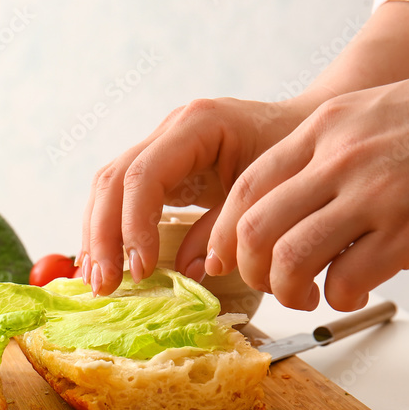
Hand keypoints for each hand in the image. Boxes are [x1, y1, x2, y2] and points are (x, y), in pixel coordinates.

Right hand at [79, 96, 319, 295]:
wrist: (310, 129)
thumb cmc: (298, 158)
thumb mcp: (269, 195)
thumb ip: (226, 230)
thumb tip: (187, 272)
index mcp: (198, 125)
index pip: (144, 176)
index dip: (135, 225)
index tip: (142, 270)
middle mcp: (170, 130)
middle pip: (113, 180)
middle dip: (104, 236)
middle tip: (105, 284)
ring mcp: (160, 145)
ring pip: (107, 188)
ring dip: (98, 236)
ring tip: (98, 280)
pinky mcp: (160, 168)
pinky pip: (120, 196)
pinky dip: (110, 231)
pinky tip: (108, 263)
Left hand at [206, 50, 408, 310]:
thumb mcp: (373, 114)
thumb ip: (327, 154)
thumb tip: (294, 207)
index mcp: (325, 129)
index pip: (246, 188)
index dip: (224, 233)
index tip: (226, 258)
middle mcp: (340, 158)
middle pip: (255, 228)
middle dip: (250, 270)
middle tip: (269, 283)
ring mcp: (375, 194)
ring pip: (289, 258)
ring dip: (288, 291)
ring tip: (308, 295)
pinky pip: (347, 280)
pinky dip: (339, 298)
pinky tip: (353, 291)